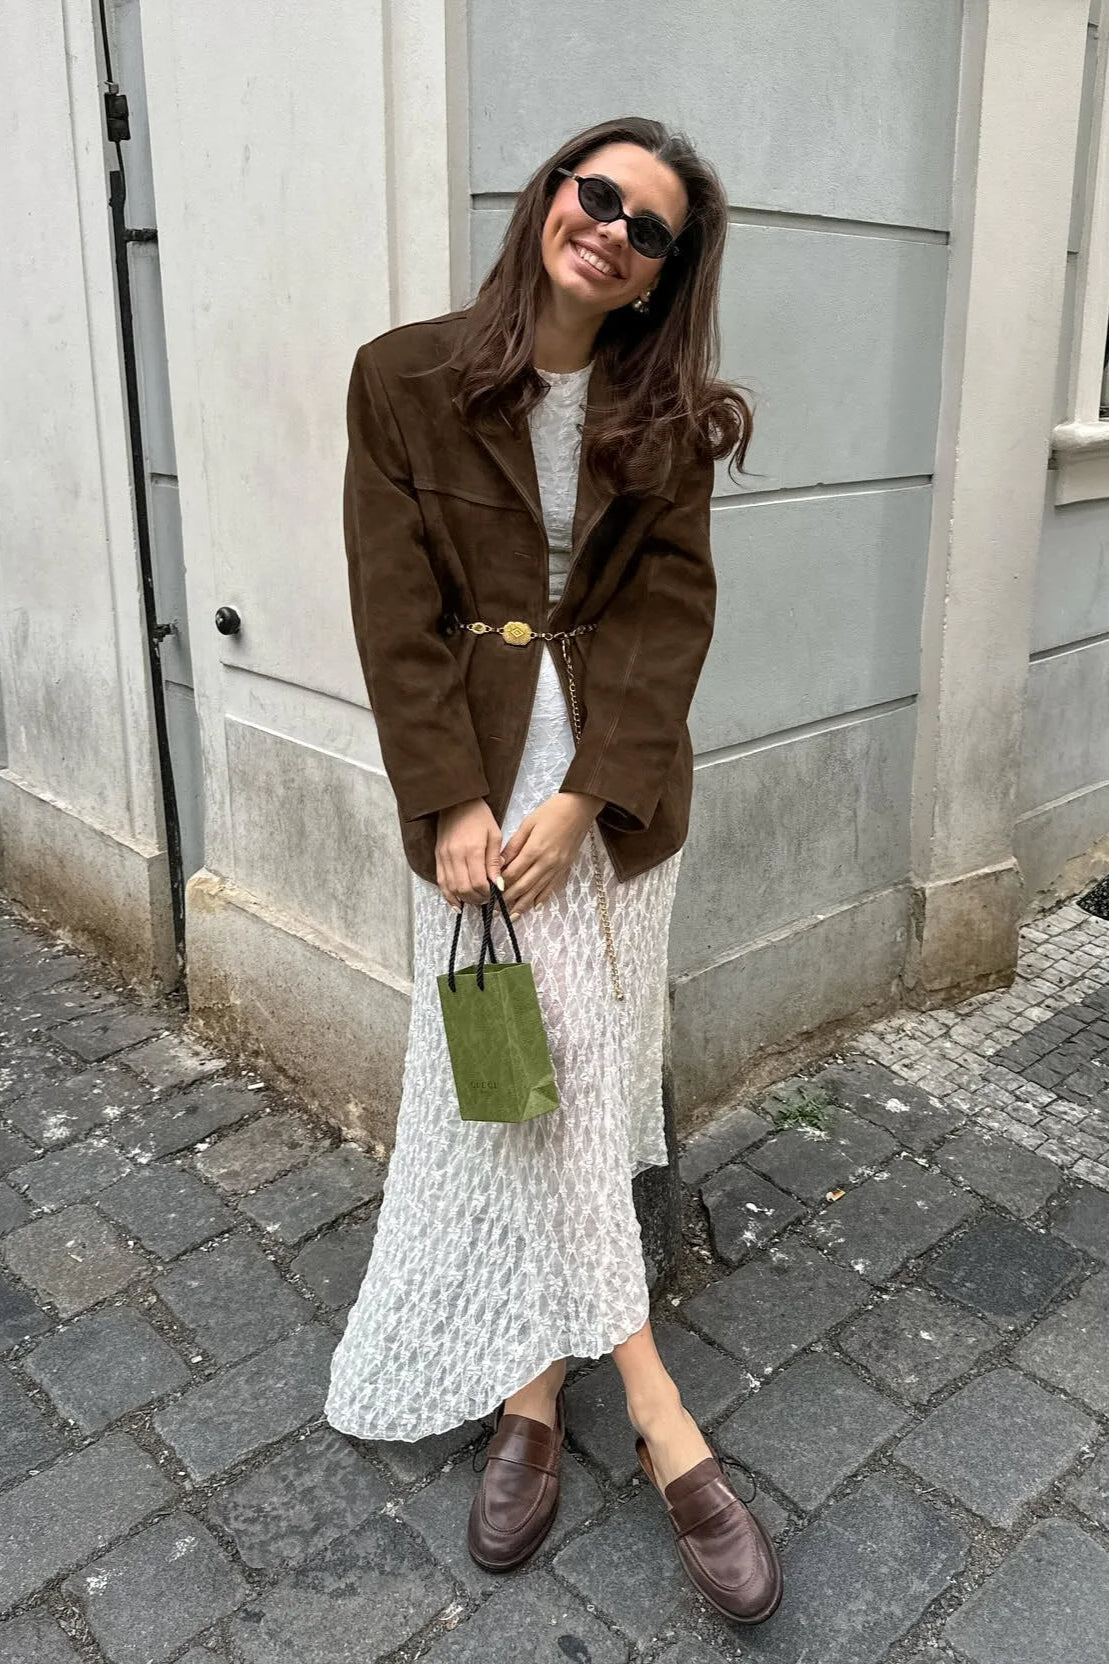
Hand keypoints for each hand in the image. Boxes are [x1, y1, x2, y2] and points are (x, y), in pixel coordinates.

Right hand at [435, 799, 503, 909]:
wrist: (456, 802)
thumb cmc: (479, 816)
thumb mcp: (494, 835)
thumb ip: (494, 861)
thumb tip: (499, 884)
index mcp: (472, 849)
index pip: (478, 882)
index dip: (487, 893)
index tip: (496, 893)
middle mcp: (454, 855)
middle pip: (464, 889)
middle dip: (477, 899)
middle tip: (487, 899)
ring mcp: (443, 857)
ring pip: (451, 888)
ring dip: (464, 899)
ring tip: (476, 900)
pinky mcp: (438, 858)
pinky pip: (441, 882)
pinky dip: (449, 896)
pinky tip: (458, 904)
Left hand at [500, 792, 604, 917]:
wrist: (579, 808)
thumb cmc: (552, 811)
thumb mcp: (528, 823)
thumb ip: (514, 845)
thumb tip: (500, 863)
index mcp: (534, 850)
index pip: (513, 873)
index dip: (500, 884)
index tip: (490, 892)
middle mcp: (546, 862)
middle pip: (523, 886)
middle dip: (508, 900)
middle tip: (495, 910)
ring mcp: (557, 867)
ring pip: (537, 891)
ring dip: (523, 905)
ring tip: (511, 916)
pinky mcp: (565, 868)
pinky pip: (551, 888)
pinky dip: (541, 899)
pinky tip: (533, 907)